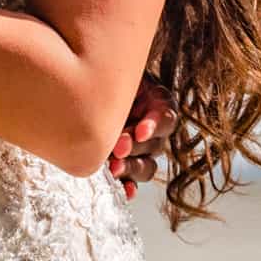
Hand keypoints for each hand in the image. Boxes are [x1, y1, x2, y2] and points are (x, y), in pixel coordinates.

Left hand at [107, 78, 177, 198]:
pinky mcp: (128, 163)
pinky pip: (134, 180)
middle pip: (154, 145)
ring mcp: (142, 149)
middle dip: (135, 147)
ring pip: (146, 166)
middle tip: (118, 147)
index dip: (155, 125)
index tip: (141, 130)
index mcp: (158, 102)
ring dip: (132, 168)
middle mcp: (153, 128)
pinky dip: (130, 187)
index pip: (166, 116)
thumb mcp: (121, 68)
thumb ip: (122, 74)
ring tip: (114, 168)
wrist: (94, 81)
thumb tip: (110, 71)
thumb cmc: (108, 71)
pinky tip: (126, 192)